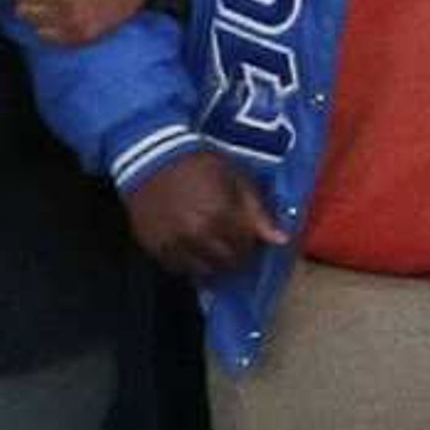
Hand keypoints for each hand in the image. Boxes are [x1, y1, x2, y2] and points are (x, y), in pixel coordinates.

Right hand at [126, 148, 286, 278]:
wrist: (149, 157)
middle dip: (236, 254)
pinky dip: (190, 264)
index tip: (248, 234)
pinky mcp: (156, 248)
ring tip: (213, 246)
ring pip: (205, 271)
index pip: (247, 247)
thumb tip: (280, 240)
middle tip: (233, 242)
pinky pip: (180, 269)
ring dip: (214, 263)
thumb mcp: (233, 177)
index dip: (251, 242)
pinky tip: (193, 247)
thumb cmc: (196, 163)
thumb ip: (256, 211)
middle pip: (228, 263)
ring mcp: (175, 245)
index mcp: (221, 216)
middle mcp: (198, 236)